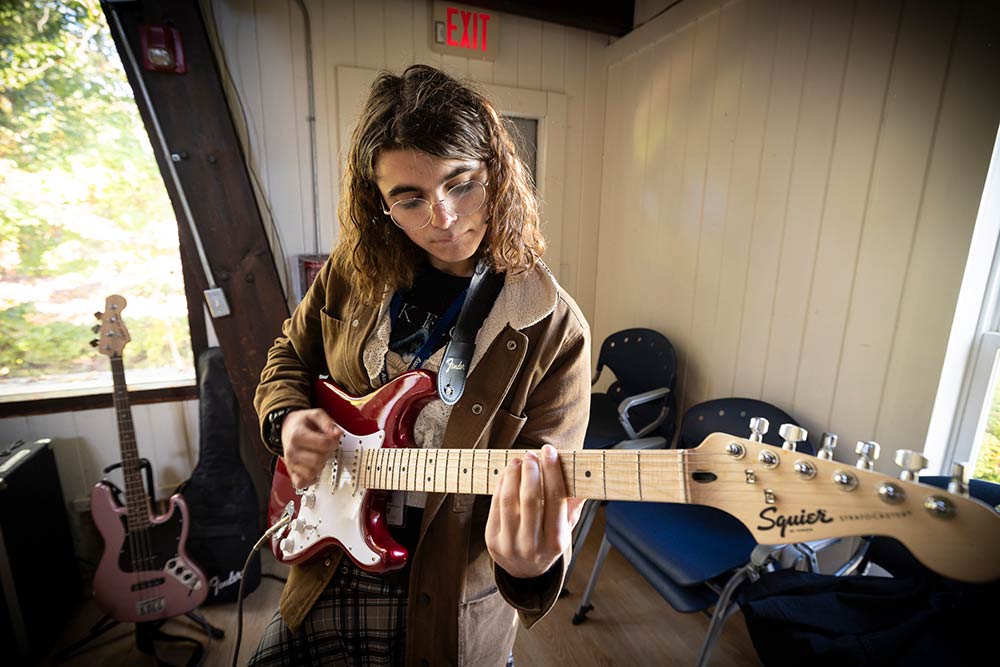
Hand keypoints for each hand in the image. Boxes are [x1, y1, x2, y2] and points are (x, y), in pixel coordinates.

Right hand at [280, 408, 341, 487]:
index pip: (323, 444)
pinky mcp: (291, 472)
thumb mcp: (315, 414)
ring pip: (313, 472)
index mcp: (297, 436)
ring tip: (319, 455)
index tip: (333, 439)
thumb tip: (338, 434)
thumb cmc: (301, 423)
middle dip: (327, 453)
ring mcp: (290, 463)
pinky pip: (302, 483)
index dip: (333, 442)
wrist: (286, 428)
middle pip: (319, 460)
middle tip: (326, 447)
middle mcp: (292, 451)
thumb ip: (328, 422)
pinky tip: (314, 467)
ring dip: (321, 465)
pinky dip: (311, 478)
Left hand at [485, 444, 585, 578]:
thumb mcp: (566, 528)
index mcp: (556, 541)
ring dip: (513, 475)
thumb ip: (574, 504)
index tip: (550, 451)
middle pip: (531, 498)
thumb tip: (585, 475)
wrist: (525, 572)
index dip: (552, 471)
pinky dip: (501, 485)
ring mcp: (510, 544)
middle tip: (531, 454)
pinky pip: (495, 505)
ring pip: (509, 500)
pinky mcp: (492, 540)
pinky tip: (507, 474)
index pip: (555, 499)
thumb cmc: (548, 541)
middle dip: (531, 470)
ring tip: (517, 461)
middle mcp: (533, 545)